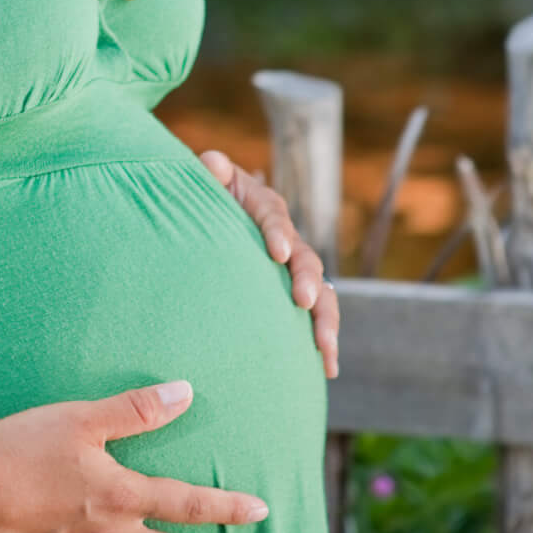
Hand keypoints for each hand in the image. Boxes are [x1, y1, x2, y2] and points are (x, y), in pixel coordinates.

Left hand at [197, 149, 339, 379]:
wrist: (208, 223)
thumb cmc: (204, 200)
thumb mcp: (206, 183)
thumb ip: (211, 174)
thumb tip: (212, 163)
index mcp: (263, 207)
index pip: (273, 215)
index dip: (277, 232)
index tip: (276, 253)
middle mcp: (286, 239)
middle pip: (306, 259)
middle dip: (308, 280)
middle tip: (303, 301)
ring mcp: (294, 271)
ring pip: (321, 293)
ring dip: (325, 320)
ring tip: (325, 348)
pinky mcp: (294, 297)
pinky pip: (315, 318)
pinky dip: (324, 341)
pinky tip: (328, 368)